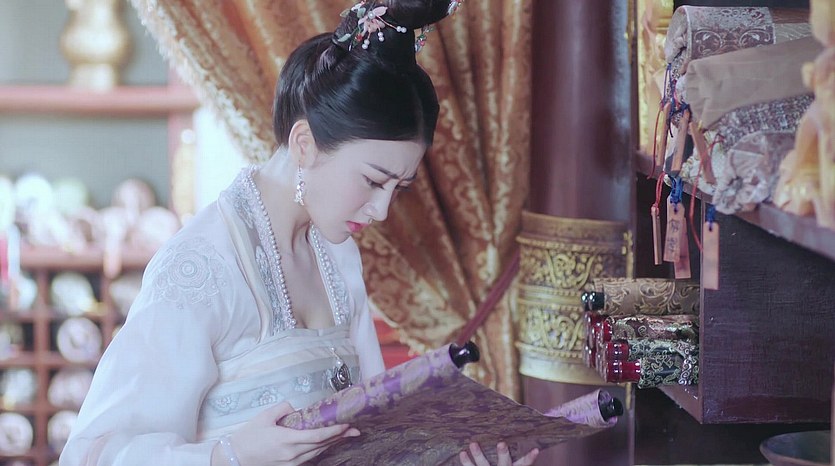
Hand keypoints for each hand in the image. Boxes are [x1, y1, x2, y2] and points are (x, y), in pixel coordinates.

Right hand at [221, 401, 359, 465]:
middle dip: (340, 437)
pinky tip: (328, 443)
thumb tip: (296, 409)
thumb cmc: (248, 437)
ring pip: (318, 452)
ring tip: (346, 435)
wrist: (234, 458)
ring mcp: (292, 462)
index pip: (317, 436)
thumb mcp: (264, 416)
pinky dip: (321, 449)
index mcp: (286, 440)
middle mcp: (292, 453)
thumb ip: (283, 409)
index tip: (346, 424)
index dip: (334, 431)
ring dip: (333, 443)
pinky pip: (310, 457)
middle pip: (322, 445)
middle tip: (355, 429)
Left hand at [458, 441, 538, 465]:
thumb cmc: (501, 463)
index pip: (524, 463)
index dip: (530, 457)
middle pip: (504, 463)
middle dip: (503, 454)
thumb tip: (521, 425)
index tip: (536, 449)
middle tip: (501, 443)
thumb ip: (511, 450)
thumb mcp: (509, 460)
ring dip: (478, 455)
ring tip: (473, 444)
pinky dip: (466, 462)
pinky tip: (462, 453)